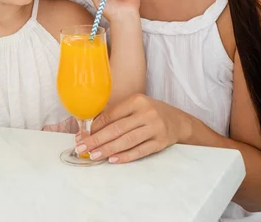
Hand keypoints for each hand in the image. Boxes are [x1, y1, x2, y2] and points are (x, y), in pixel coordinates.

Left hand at [74, 94, 189, 162]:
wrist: (178, 121)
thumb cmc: (150, 113)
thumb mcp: (135, 107)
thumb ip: (116, 115)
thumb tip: (91, 129)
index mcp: (137, 101)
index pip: (111, 115)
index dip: (95, 127)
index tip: (82, 135)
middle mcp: (146, 113)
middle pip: (117, 129)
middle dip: (97, 139)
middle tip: (81, 147)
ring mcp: (154, 128)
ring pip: (127, 141)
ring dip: (108, 149)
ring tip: (93, 155)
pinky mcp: (160, 142)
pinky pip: (140, 151)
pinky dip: (125, 156)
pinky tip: (112, 159)